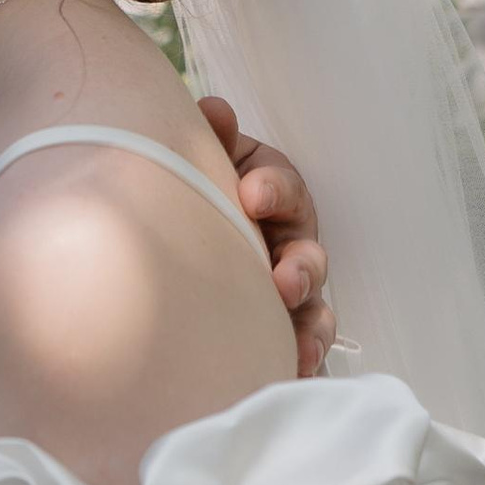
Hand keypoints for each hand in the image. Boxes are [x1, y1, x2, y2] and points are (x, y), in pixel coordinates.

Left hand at [199, 98, 333, 377]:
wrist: (170, 255)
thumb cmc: (193, 198)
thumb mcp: (200, 166)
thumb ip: (210, 142)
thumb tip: (215, 109)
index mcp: (269, 196)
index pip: (284, 187)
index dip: (274, 189)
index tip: (252, 194)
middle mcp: (288, 244)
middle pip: (309, 256)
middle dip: (301, 269)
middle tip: (284, 281)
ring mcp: (289, 293)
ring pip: (314, 311)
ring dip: (311, 327)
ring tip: (298, 346)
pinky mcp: (281, 335)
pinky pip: (301, 351)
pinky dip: (301, 363)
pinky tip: (292, 375)